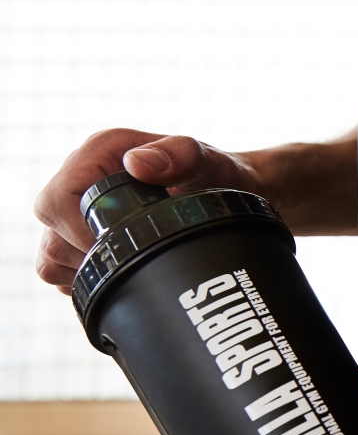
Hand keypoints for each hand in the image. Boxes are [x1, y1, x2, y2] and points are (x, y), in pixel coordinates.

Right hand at [34, 128, 263, 294]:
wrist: (230, 195)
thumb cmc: (217, 174)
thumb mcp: (206, 162)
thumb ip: (179, 156)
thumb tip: (137, 163)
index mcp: (100, 154)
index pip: (57, 198)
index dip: (77, 231)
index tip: (114, 249)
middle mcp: (83, 179)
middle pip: (49, 228)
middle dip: (82, 254)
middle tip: (129, 262)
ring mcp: (82, 210)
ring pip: (52, 253)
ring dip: (83, 270)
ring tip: (129, 267)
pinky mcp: (86, 236)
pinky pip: (63, 269)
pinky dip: (86, 280)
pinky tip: (122, 274)